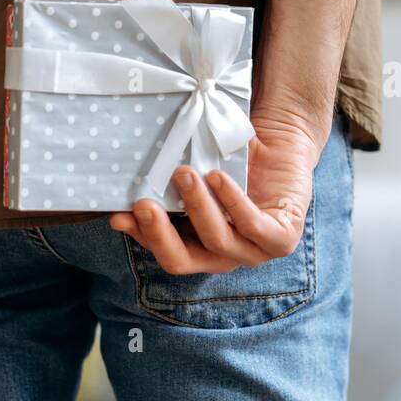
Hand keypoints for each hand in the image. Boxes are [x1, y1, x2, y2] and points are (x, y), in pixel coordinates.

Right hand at [108, 107, 320, 273]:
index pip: (162, 250)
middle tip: (144, 203)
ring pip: (218, 242)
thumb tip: (127, 186)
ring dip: (197, 208)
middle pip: (182, 261)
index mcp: (199, 246)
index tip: (118, 215)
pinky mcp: (282, 239)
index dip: (140, 236)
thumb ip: (169, 185)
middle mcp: (224, 256)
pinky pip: (253, 226)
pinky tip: (218, 177)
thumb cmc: (234, 157)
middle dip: (160, 234)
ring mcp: (255, 252)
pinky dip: (232, 202)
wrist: (281, 139)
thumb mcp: (197, 170)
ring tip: (184, 174)